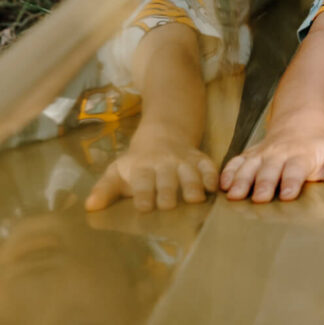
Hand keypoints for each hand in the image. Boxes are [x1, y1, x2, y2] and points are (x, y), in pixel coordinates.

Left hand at [85, 131, 217, 211]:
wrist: (163, 136)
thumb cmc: (136, 164)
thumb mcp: (117, 172)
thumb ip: (105, 190)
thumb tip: (90, 207)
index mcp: (142, 166)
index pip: (142, 180)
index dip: (144, 193)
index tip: (144, 208)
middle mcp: (165, 162)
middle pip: (167, 178)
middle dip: (168, 192)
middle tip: (168, 207)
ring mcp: (185, 160)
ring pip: (190, 172)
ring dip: (193, 185)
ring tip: (195, 200)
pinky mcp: (201, 160)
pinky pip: (209, 166)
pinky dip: (212, 176)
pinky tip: (213, 188)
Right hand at [219, 126, 323, 202]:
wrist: (298, 126)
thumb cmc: (318, 149)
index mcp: (302, 155)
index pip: (296, 169)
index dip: (291, 181)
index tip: (287, 195)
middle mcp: (279, 154)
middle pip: (270, 169)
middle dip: (263, 183)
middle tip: (257, 199)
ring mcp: (262, 154)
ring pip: (249, 166)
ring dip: (241, 180)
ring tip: (234, 195)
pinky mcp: (249, 155)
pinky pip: (236, 161)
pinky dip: (228, 172)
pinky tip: (222, 186)